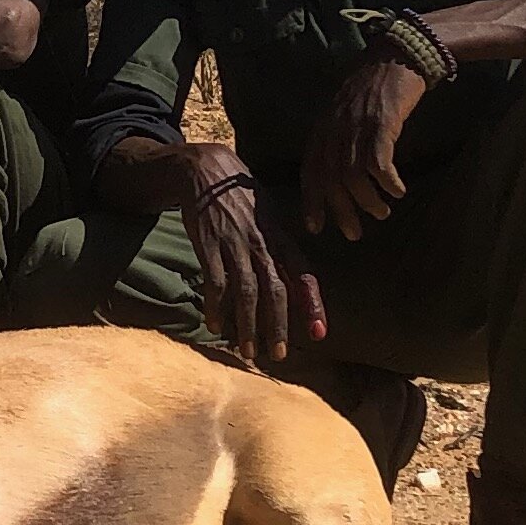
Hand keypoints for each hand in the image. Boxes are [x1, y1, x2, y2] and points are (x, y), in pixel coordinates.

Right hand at [183, 143, 325, 366]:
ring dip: (248, 324)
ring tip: (249, 350)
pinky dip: (216, 306)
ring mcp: (234, 243)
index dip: (312, 304)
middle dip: (279, 325)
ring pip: (246, 291)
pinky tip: (215, 325)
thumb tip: (295, 279)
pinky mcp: (208, 243)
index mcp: (280, 236)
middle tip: (280, 355)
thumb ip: (282, 246)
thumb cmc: (241, 196)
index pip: (302, 274)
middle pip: (275, 289)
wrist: (205, 169)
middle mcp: (262, 242)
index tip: (319, 333)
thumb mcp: (269, 214)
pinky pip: (215, 281)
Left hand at [301, 56, 426, 240]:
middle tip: (354, 233)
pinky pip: (379, 164)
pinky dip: (388, 183)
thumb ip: (337, 139)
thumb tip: (339, 175)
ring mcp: (356, 127)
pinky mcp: (381, 124)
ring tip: (382, 212)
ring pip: (353, 178)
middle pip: (331, 181)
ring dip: (368, 201)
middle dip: (341, 212)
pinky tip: (398, 191)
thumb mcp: (345, 112)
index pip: (310, 172)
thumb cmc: (373, 86)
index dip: (312, 201)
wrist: (396, 56)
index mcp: (323, 128)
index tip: (316, 227)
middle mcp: (334, 130)